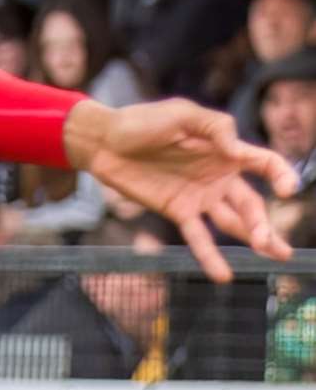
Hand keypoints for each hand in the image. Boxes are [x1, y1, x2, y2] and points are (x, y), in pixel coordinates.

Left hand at [63, 99, 300, 281]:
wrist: (103, 141)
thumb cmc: (141, 121)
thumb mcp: (180, 114)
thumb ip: (214, 127)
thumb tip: (238, 150)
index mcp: (224, 150)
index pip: (264, 163)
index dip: (281, 174)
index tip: (286, 190)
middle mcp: (218, 176)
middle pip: (251, 204)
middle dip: (265, 224)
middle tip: (273, 244)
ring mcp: (199, 196)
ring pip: (233, 222)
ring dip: (253, 238)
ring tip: (272, 254)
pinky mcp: (177, 211)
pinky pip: (197, 237)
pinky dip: (210, 255)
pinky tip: (223, 275)